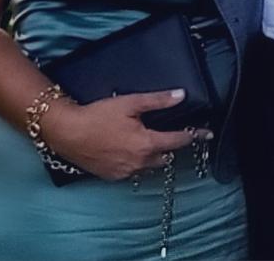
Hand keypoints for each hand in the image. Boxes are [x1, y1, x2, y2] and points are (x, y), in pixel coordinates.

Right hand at [40, 89, 211, 181]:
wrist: (67, 133)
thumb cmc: (98, 115)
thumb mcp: (129, 103)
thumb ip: (157, 101)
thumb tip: (181, 96)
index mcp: (147, 144)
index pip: (178, 141)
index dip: (193, 135)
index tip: (206, 133)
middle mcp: (140, 162)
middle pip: (165, 156)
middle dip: (170, 146)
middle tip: (169, 134)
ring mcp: (126, 172)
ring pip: (149, 166)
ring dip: (153, 155)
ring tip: (147, 142)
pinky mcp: (113, 177)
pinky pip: (133, 171)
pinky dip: (136, 162)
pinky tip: (128, 150)